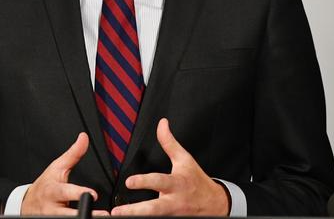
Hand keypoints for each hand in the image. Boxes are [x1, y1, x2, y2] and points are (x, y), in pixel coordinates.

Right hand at [21, 132, 109, 215]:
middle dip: (85, 214)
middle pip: (68, 214)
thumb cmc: (45, 185)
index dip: (79, 193)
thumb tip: (84, 138)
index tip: (93, 194)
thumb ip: (73, 154)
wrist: (27, 204)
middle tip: (102, 214)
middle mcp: (52, 208)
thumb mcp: (57, 167)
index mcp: (53, 191)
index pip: (66, 192)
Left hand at [111, 118, 229, 215]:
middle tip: (118, 211)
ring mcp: (173, 215)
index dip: (144, 182)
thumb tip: (162, 124)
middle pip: (154, 209)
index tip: (129, 182)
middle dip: (135, 211)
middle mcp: (174, 202)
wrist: (215, 204)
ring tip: (120, 218)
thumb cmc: (196, 181)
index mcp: (176, 183)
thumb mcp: (184, 159)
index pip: (159, 182)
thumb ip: (169, 142)